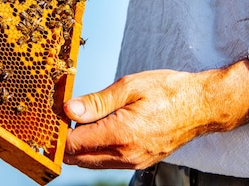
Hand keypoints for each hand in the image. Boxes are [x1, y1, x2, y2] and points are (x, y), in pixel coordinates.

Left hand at [63, 59, 248, 169]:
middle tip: (54, 118)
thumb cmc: (168, 90)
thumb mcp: (128, 87)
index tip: (45, 118)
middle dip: (62, 141)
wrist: (203, 105)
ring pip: (90, 162)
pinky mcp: (139, 162)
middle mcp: (126, 154)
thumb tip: (68, 110)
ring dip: (77, 147)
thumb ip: (95, 102)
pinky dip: (93, 150)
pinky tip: (90, 130)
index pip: (73, 144)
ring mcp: (134, 161)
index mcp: (121, 134)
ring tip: (70, 122)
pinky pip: (106, 161)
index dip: (55, 133)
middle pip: (77, 158)